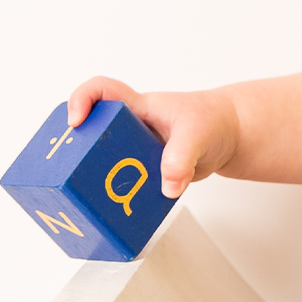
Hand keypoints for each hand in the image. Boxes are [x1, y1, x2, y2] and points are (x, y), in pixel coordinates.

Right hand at [67, 77, 241, 198]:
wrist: (228, 137)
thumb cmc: (211, 121)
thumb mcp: (198, 135)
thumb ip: (181, 158)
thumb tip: (168, 187)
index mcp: (137, 105)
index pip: (100, 91)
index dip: (81, 101)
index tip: (76, 123)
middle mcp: (129, 126)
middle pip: (91, 132)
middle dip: (76, 149)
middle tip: (72, 169)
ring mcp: (134, 150)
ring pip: (104, 162)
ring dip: (95, 178)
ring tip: (92, 196)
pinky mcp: (143, 171)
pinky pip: (124, 182)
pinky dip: (120, 196)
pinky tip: (118, 210)